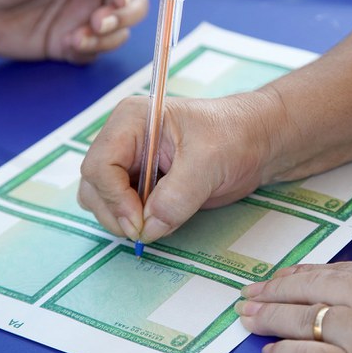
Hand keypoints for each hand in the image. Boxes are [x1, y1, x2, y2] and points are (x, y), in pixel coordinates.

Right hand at [78, 91, 286, 241]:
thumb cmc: (235, 136)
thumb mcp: (208, 162)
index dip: (114, 198)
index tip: (139, 222)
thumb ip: (176, 197)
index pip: (99, 165)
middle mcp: (124, 141)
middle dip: (116, 213)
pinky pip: (125, 211)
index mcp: (132, 122)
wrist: (257, 142)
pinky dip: (139, 223)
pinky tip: (166, 219)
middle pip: (93, 187)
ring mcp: (131, 165)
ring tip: (161, 220)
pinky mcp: (143, 186)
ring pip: (102, 203)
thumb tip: (148, 228)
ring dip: (124, 221)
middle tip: (146, 230)